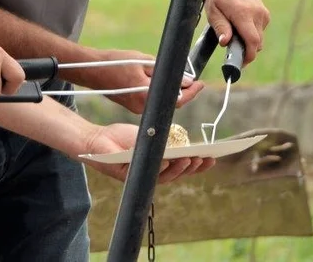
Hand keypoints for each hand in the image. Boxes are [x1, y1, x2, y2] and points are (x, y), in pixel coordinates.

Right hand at [76, 48, 204, 114]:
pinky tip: (160, 82)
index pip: (177, 99)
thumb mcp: (143, 61)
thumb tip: (185, 80)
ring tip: (179, 80)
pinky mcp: (132, 105)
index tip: (200, 83)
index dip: (191, 92)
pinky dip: (159, 93)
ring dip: (171, 93)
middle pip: (171, 103)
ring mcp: (136, 108)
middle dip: (183, 93)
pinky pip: (151, 101)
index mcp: (146, 95)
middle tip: (193, 81)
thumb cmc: (115, 62)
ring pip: (161, 102)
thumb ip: (164, 72)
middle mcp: (142, 107)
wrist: (92, 70)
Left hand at [79, 123, 214, 182]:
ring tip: (189, 158)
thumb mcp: (148, 135)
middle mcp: (152, 174)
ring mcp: (141, 176)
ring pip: (165, 176)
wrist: (99, 139)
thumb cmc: (122, 138)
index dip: (198, 166)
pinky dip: (159, 166)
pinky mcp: (129, 176)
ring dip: (179, 168)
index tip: (213, 158)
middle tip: (204, 158)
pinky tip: (168, 160)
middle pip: (178, 174)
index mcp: (160, 165)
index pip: (183, 168)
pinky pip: (146, 173)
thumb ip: (164, 139)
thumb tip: (184, 139)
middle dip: (193, 167)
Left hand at [205, 0, 269, 64]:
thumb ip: (220, 27)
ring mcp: (263, 14)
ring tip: (234, 33)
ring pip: (259, 37)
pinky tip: (240, 25)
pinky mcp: (265, 14)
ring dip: (248, 41)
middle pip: (257, 43)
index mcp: (244, 14)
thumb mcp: (213, 10)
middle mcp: (258, 14)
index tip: (240, 64)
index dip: (248, 56)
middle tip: (233, 51)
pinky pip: (260, 30)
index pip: (252, 42)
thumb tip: (225, 43)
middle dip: (247, 50)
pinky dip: (251, 32)